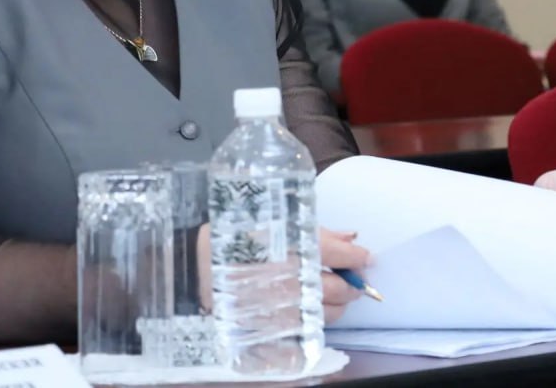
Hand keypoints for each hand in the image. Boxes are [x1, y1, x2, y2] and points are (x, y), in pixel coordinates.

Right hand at [195, 225, 371, 323]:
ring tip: (335, 296)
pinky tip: (311, 313)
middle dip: (351, 284)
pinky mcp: (267, 329)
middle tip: (355, 280)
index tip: (364, 257)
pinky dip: (313, 324)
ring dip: (337, 306)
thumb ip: (316, 231)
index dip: (355, 257)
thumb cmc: (231, 237)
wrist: (191, 266)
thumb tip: (352, 238)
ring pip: (325, 314)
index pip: (334, 253)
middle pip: (335, 288)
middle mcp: (282, 278)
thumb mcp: (273, 222)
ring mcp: (275, 307)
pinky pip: (302, 334)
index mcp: (283, 246)